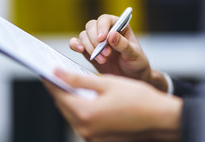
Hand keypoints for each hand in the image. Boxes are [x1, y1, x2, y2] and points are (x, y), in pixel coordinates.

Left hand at [43, 69, 182, 141]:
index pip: (59, 94)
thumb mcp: (107, 83)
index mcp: (86, 113)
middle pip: (63, 106)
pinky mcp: (99, 139)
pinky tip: (84, 98)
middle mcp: (86, 129)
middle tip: (56, 75)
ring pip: (72, 114)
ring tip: (69, 84)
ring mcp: (92, 137)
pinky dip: (79, 109)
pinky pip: (82, 122)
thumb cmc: (137, 98)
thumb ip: (78, 79)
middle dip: (58, 90)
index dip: (50, 81)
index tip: (45, 70)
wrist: (159, 118)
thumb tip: (56, 73)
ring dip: (68, 100)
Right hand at [70, 14, 168, 90]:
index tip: (103, 39)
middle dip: (95, 40)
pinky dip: (75, 45)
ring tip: (103, 60)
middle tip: (105, 54)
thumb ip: (124, 45)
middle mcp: (106, 30)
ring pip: (84, 35)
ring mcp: (95, 40)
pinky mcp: (88, 50)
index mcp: (119, 26)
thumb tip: (112, 35)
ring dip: (90, 47)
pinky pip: (76, 43)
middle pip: (92, 26)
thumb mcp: (134, 55)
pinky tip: (80, 50)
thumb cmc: (136, 63)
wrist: (131, 77)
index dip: (102, 27)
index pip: (106, 19)